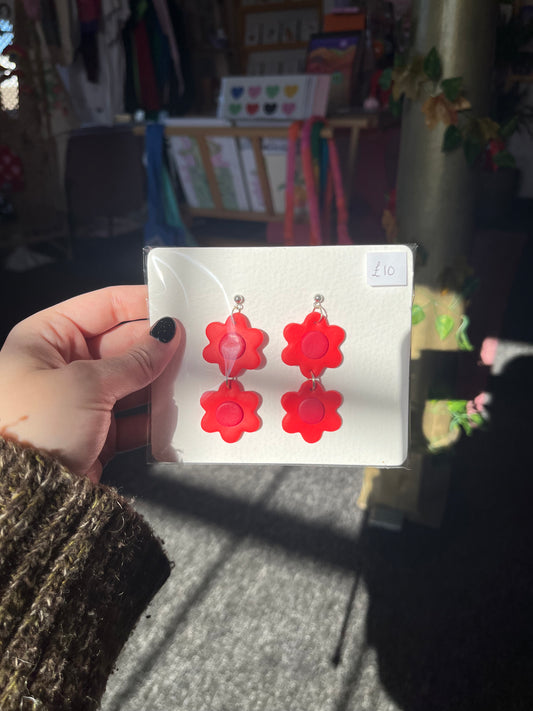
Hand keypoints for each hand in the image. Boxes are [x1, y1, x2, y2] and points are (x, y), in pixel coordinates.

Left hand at [0, 286, 179, 482]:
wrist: (26, 495)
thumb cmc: (34, 427)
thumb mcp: (87, 383)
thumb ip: (135, 360)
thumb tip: (166, 334)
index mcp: (46, 338)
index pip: (101, 307)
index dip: (139, 303)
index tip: (173, 305)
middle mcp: (61, 366)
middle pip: (121, 346)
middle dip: (155, 349)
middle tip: (189, 348)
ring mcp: (80, 401)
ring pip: (131, 383)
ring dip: (158, 384)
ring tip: (184, 381)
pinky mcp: (95, 434)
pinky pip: (132, 417)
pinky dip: (152, 417)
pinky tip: (171, 414)